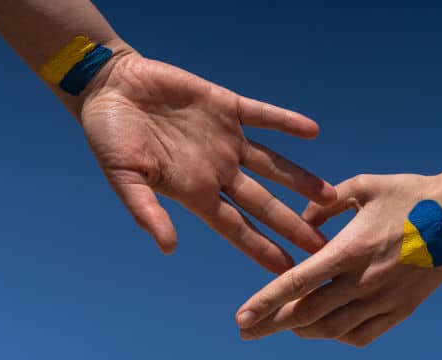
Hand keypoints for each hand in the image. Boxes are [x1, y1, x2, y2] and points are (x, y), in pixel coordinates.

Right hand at [80, 44, 335, 273]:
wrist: (113, 89)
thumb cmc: (110, 137)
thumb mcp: (123, 177)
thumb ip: (145, 210)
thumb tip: (168, 248)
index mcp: (194, 191)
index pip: (236, 227)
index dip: (262, 248)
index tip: (289, 271)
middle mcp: (217, 169)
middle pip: (263, 202)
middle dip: (292, 224)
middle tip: (323, 247)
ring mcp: (225, 139)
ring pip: (272, 164)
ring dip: (300, 179)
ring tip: (331, 195)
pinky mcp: (226, 106)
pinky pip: (262, 115)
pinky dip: (285, 121)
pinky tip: (312, 130)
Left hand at [235, 170, 441, 345]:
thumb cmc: (409, 194)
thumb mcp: (363, 185)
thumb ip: (325, 203)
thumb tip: (301, 222)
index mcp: (352, 248)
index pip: (299, 282)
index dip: (266, 302)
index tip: (242, 318)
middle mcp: (366, 280)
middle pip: (309, 314)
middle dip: (272, 325)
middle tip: (247, 331)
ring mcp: (386, 299)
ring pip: (334, 329)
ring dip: (303, 330)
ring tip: (282, 325)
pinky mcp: (403, 309)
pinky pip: (363, 335)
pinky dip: (338, 336)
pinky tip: (325, 328)